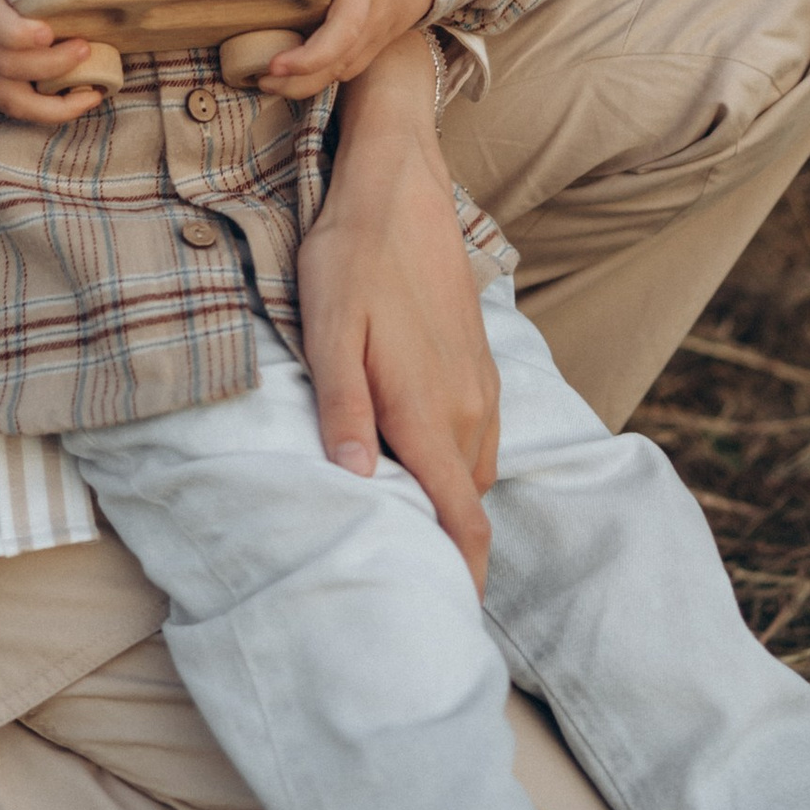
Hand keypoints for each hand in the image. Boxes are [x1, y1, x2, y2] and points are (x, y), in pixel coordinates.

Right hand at [0, 0, 111, 124]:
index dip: (19, 33)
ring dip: (53, 105)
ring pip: (9, 99)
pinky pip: (11, 106)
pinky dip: (45, 113)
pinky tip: (78, 102)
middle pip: (7, 65)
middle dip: (52, 64)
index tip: (48, 31)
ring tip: (92, 91)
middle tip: (86, 47)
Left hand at [225, 0, 436, 95]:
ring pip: (346, 58)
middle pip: (347, 27)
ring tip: (267, 83)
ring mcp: (376, 20)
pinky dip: (320, 81)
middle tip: (273, 65)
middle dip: (311, 53)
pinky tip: (287, 86)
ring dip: (307, 78)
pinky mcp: (377, 42)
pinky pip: (350, 68)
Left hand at [296, 31, 497, 589]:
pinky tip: (411, 453)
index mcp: (430, 415)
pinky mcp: (479, 364)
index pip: (462, 523)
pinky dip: (453, 464)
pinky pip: (476, 437)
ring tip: (400, 524)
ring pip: (474, 472)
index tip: (441, 623)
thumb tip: (352, 484)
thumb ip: (343, 409)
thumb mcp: (328, 330)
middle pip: (468, 507)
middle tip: (398, 579)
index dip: (459, 579)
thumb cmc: (352, 257)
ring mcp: (481, 387)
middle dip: (446, 549)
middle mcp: (468, 411)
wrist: (398, 186)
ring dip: (448, 503)